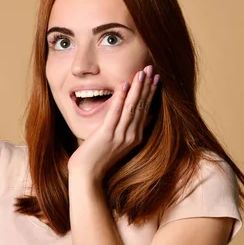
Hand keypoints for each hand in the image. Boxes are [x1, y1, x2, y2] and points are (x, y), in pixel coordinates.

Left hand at [67, 65, 159, 182]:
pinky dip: (120, 99)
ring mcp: (120, 136)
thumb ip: (125, 130)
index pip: (146, 110)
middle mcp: (131, 136)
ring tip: (141, 73)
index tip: (156, 78)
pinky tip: (124, 86)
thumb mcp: (116, 143)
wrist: (87, 175)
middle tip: (151, 69)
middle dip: (147, 86)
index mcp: (135, 137)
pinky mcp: (107, 135)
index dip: (151, 94)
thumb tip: (132, 116)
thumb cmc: (98, 159)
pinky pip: (115, 114)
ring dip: (137, 89)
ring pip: (131, 108)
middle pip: (141, 106)